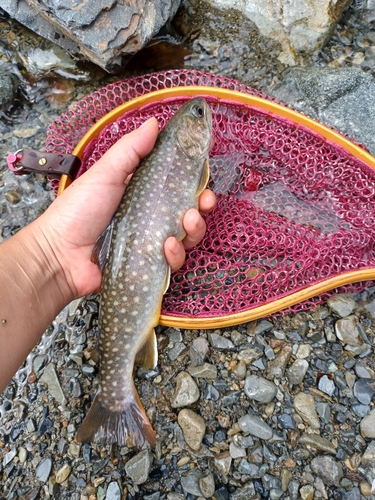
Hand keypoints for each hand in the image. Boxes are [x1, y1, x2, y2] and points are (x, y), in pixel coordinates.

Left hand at [33, 118, 215, 300]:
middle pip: (188, 210)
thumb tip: (154, 122)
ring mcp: (151, 242)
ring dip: (194, 228)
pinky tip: (167, 247)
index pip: (176, 183)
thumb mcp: (104, 174)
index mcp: (142, 192)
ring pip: (186, 236)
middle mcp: (150, 216)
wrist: (59, 255)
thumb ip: (130, 150)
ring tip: (186, 223)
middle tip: (203, 201)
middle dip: (202, 205)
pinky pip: (174, 260)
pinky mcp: (150, 264)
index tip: (204, 172)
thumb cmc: (77, 212)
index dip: (194, 178)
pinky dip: (176, 254)